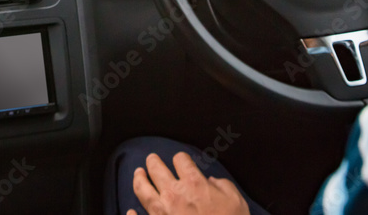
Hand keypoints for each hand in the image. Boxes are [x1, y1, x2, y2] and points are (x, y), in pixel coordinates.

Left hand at [129, 152, 249, 214]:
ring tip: (138, 173)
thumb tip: (213, 182)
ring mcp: (162, 212)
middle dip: (153, 162)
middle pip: (157, 170)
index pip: (181, 160)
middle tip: (151, 159)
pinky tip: (130, 210)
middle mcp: (174, 194)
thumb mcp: (237, 202)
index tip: (181, 161)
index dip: (181, 159)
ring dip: (139, 179)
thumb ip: (224, 186)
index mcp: (194, 184)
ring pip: (143, 190)